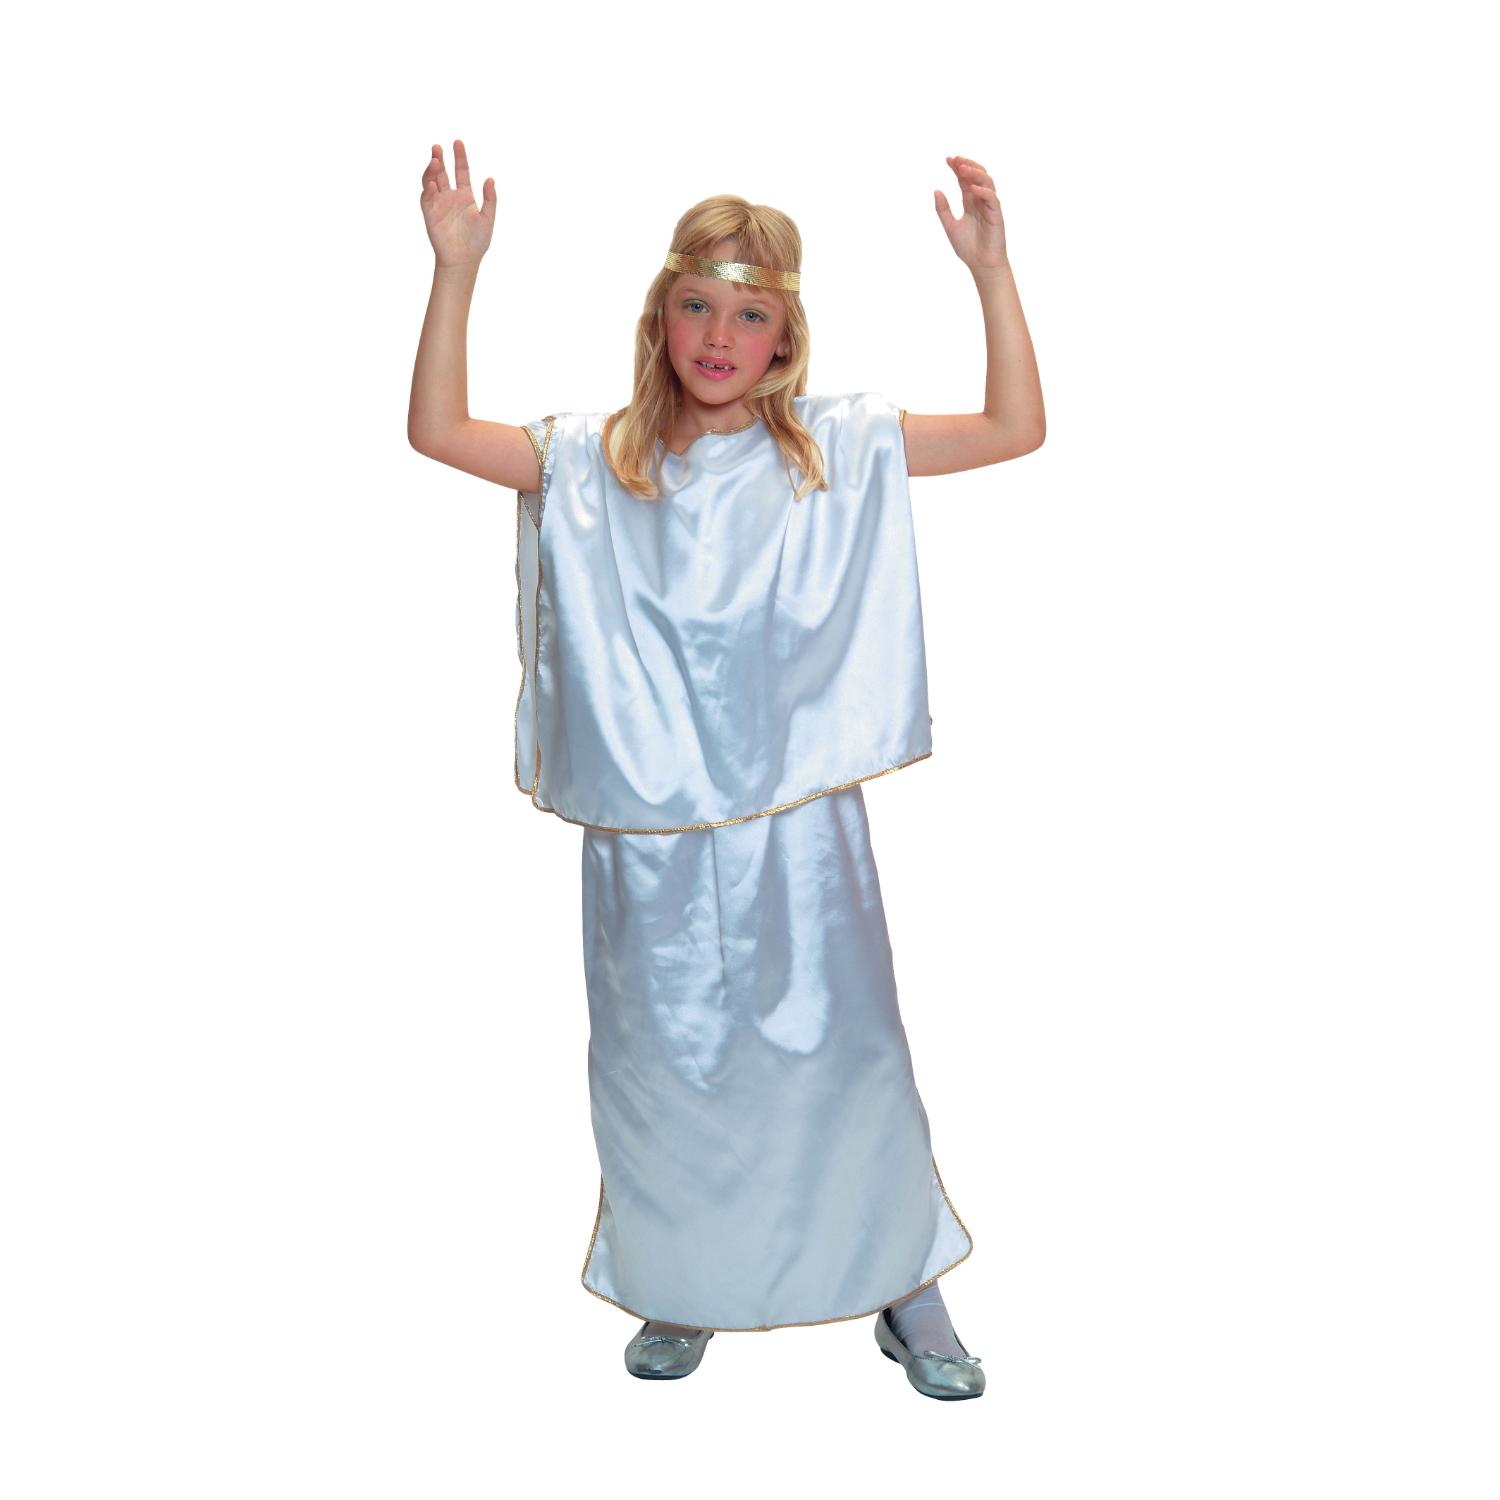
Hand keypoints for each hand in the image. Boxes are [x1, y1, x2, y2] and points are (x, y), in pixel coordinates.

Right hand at [419, 140, 496, 268]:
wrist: (463, 261)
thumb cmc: (477, 242)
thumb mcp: (488, 218)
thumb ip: (490, 199)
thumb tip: (490, 179)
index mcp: (465, 196)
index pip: (461, 171)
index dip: (460, 156)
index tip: (458, 142)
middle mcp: (450, 196)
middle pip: (442, 172)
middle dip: (439, 159)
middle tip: (437, 147)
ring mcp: (439, 203)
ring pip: (431, 181)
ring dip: (431, 170)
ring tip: (434, 160)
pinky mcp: (430, 213)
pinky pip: (426, 197)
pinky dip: (427, 188)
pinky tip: (431, 182)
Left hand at [934, 154, 1007, 272]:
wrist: (981, 265)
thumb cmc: (968, 248)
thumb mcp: (950, 226)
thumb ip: (943, 210)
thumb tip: (936, 191)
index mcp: (970, 202)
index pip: (964, 180)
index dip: (957, 168)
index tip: (948, 159)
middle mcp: (981, 201)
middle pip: (977, 176)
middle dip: (967, 165)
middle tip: (956, 159)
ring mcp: (990, 206)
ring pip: (987, 182)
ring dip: (975, 173)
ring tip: (962, 168)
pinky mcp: (996, 215)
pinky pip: (992, 198)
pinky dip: (983, 191)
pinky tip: (972, 188)